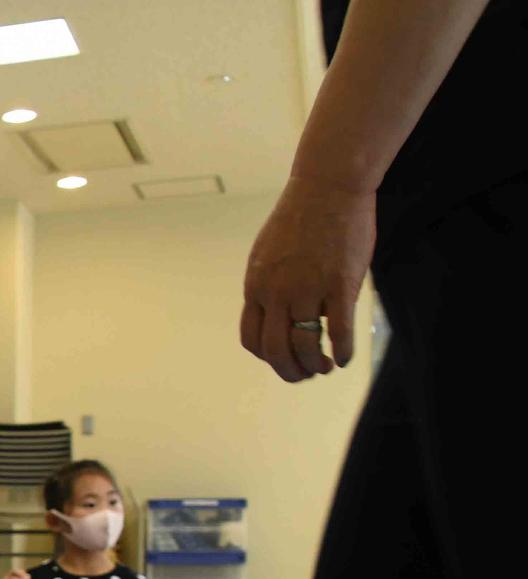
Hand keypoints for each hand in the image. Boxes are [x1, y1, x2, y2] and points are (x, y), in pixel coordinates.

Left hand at [240, 176, 374, 382]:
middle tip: (304, 375)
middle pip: (275, 351)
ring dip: (315, 365)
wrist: (328, 186)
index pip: (251, 339)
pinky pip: (339, 331)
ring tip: (325, 366)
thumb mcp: (267, 254)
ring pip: (306, 346)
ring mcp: (308, 289)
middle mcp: (277, 292)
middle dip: (289, 371)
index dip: (267, 357)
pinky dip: (342, 351)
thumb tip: (274, 314)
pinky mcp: (340, 284)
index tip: (282, 358)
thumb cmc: (300, 218)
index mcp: (256, 286)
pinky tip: (345, 357)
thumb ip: (268, 285)